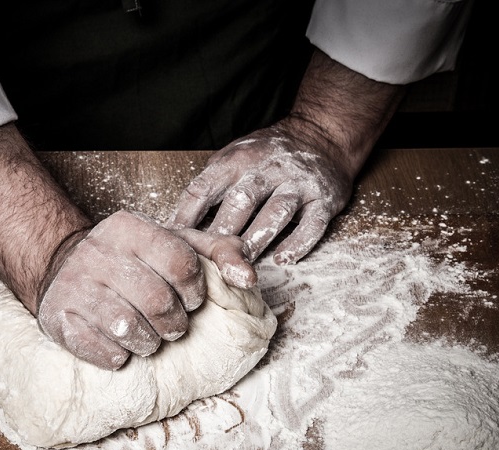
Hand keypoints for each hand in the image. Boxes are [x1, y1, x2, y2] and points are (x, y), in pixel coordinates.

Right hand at [37, 211, 257, 369]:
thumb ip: (221, 252)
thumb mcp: (178, 244)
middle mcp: (97, 251)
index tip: (190, 300)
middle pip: (158, 302)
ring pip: (128, 329)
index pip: (182, 264)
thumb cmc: (135, 261)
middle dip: (174, 324)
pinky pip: (103, 352)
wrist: (66, 268)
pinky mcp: (58, 318)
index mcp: (129, 228)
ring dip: (148, 342)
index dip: (195, 291)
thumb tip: (247, 279)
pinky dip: (120, 357)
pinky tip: (120, 345)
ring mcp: (73, 285)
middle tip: (172, 326)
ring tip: (147, 337)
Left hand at [168, 120, 351, 263]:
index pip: (206, 187)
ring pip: (276, 212)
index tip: (175, 241)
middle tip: (208, 259)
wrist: (321, 137)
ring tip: (242, 263)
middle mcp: (268, 168)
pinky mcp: (323, 199)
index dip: (187, 216)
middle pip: (241, 201)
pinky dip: (298, 243)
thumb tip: (175, 224)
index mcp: (238, 159)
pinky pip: (312, 224)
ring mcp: (297, 183)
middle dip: (223, 231)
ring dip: (257, 239)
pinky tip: (283, 260)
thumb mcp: (233, 157)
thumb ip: (209, 185)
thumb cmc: (267, 155)